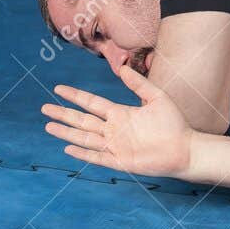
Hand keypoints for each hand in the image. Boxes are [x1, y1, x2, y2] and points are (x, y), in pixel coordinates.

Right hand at [42, 63, 194, 178]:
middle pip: (82, 120)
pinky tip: (68, 148)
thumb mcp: (157, 98)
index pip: (92, 103)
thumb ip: (139, 84)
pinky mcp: (120, 161)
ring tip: (49, 125)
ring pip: (85, 138)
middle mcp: (114, 129)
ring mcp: (115, 146)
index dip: (75, 96)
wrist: (185, 149)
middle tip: (44, 107)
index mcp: (120, 113)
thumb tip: (123, 67)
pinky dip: (83, 153)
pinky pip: (97, 157)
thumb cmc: (174, 124)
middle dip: (64, 114)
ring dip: (66, 133)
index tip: (59, 88)